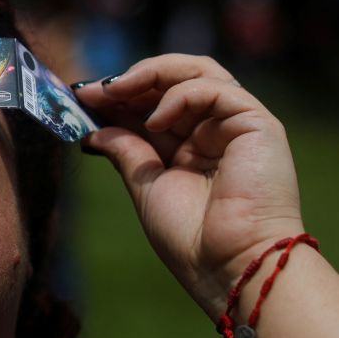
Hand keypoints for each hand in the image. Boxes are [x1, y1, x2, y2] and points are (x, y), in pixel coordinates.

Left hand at [73, 55, 303, 318]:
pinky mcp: (258, 123)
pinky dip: (179, 96)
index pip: (153, 104)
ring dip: (151, 74)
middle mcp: (215, 131)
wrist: (230, 265)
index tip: (80, 96)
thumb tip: (93, 129)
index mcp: (191, 147)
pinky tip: (154, 121)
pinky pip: (214, 89)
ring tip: (115, 90)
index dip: (118, 96)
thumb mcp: (145, 185)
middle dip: (130, 80)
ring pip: (197, 72)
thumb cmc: (192, 237)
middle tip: (93, 90)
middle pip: (173, 81)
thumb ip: (125, 150)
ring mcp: (237, 124)